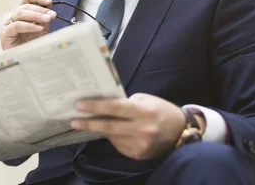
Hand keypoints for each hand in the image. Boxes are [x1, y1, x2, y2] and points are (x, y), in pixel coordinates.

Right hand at [0, 0, 56, 49]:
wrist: (23, 59)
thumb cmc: (31, 43)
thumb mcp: (41, 29)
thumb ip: (44, 19)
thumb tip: (51, 12)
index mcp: (21, 11)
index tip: (49, 2)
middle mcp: (12, 15)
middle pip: (25, 6)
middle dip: (40, 10)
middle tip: (52, 15)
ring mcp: (6, 23)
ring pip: (20, 13)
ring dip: (36, 15)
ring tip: (47, 20)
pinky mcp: (4, 33)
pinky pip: (16, 26)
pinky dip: (29, 26)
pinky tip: (39, 28)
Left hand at [70, 93, 186, 159]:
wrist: (181, 131)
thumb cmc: (161, 109)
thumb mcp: (146, 99)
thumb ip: (126, 103)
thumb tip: (104, 105)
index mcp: (143, 110)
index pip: (114, 108)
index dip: (95, 107)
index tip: (79, 105)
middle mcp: (141, 128)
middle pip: (109, 126)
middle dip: (89, 123)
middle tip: (73, 121)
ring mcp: (140, 144)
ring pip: (112, 137)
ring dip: (100, 131)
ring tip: (89, 124)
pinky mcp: (139, 155)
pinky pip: (119, 146)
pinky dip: (113, 139)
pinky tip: (112, 133)